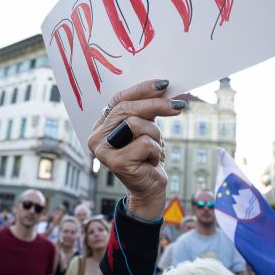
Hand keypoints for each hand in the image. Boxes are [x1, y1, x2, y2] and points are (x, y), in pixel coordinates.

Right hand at [88, 79, 184, 218]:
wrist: (149, 189)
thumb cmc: (147, 157)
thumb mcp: (146, 128)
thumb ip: (147, 109)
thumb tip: (162, 87)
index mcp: (101, 125)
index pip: (118, 100)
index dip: (141, 89)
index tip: (163, 84)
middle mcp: (96, 137)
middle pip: (126, 109)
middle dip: (155, 105)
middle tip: (178, 105)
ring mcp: (103, 150)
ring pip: (135, 124)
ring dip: (155, 136)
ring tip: (154, 150)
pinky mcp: (116, 163)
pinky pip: (144, 144)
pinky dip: (155, 151)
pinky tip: (151, 162)